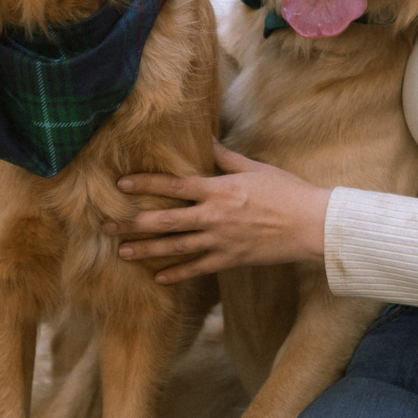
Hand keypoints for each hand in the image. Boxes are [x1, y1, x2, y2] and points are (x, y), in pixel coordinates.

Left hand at [113, 144, 330, 283]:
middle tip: (106, 227)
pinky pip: (198, 268)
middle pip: (164, 221)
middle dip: (133, 224)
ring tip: (122, 253)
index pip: (173, 185)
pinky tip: (159, 278)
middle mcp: (213, 216)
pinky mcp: (230, 259)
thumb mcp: (254, 168)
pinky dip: (177, 274)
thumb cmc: (286, 191)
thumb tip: (205, 140)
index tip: (121, 185)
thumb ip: (225, 158)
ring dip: (147, 250)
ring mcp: (220, 240)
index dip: (145, 183)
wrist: (311, 225)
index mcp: (218, 189)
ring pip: (175, 247)